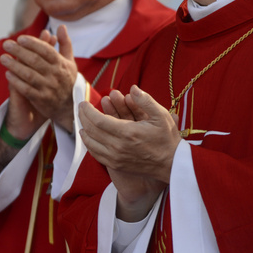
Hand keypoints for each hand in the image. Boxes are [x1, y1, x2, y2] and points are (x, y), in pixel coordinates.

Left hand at [1, 25, 78, 132]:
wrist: (69, 106)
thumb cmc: (66, 79)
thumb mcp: (69, 61)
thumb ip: (65, 43)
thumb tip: (61, 26)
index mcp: (61, 64)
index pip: (46, 51)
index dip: (33, 43)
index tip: (20, 38)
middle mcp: (55, 75)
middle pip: (35, 61)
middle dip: (19, 51)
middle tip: (6, 44)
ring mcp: (48, 88)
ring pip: (29, 75)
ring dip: (14, 65)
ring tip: (3, 58)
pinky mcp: (41, 99)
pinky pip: (26, 89)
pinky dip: (16, 81)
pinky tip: (7, 74)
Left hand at [78, 86, 180, 220]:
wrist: (172, 164)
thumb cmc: (167, 138)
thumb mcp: (161, 116)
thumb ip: (146, 101)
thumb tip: (132, 88)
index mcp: (127, 133)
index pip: (98, 120)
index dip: (88, 111)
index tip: (83, 103)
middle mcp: (118, 146)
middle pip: (91, 130)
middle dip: (83, 117)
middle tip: (81, 108)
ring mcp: (115, 158)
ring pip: (91, 142)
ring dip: (84, 130)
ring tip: (82, 120)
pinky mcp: (115, 165)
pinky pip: (95, 153)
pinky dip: (89, 143)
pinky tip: (87, 136)